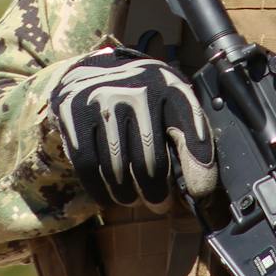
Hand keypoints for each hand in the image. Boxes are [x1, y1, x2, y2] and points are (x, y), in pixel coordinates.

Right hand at [49, 46, 216, 207]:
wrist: (91, 70)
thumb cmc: (141, 98)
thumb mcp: (170, 104)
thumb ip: (189, 138)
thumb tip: (199, 190)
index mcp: (168, 85)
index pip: (190, 125)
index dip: (198, 161)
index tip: (200, 192)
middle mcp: (136, 89)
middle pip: (150, 161)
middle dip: (157, 192)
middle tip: (160, 205)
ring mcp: (102, 101)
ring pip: (118, 169)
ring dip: (129, 195)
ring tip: (134, 200)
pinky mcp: (74, 114)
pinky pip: (88, 166)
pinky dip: (100, 189)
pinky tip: (108, 196)